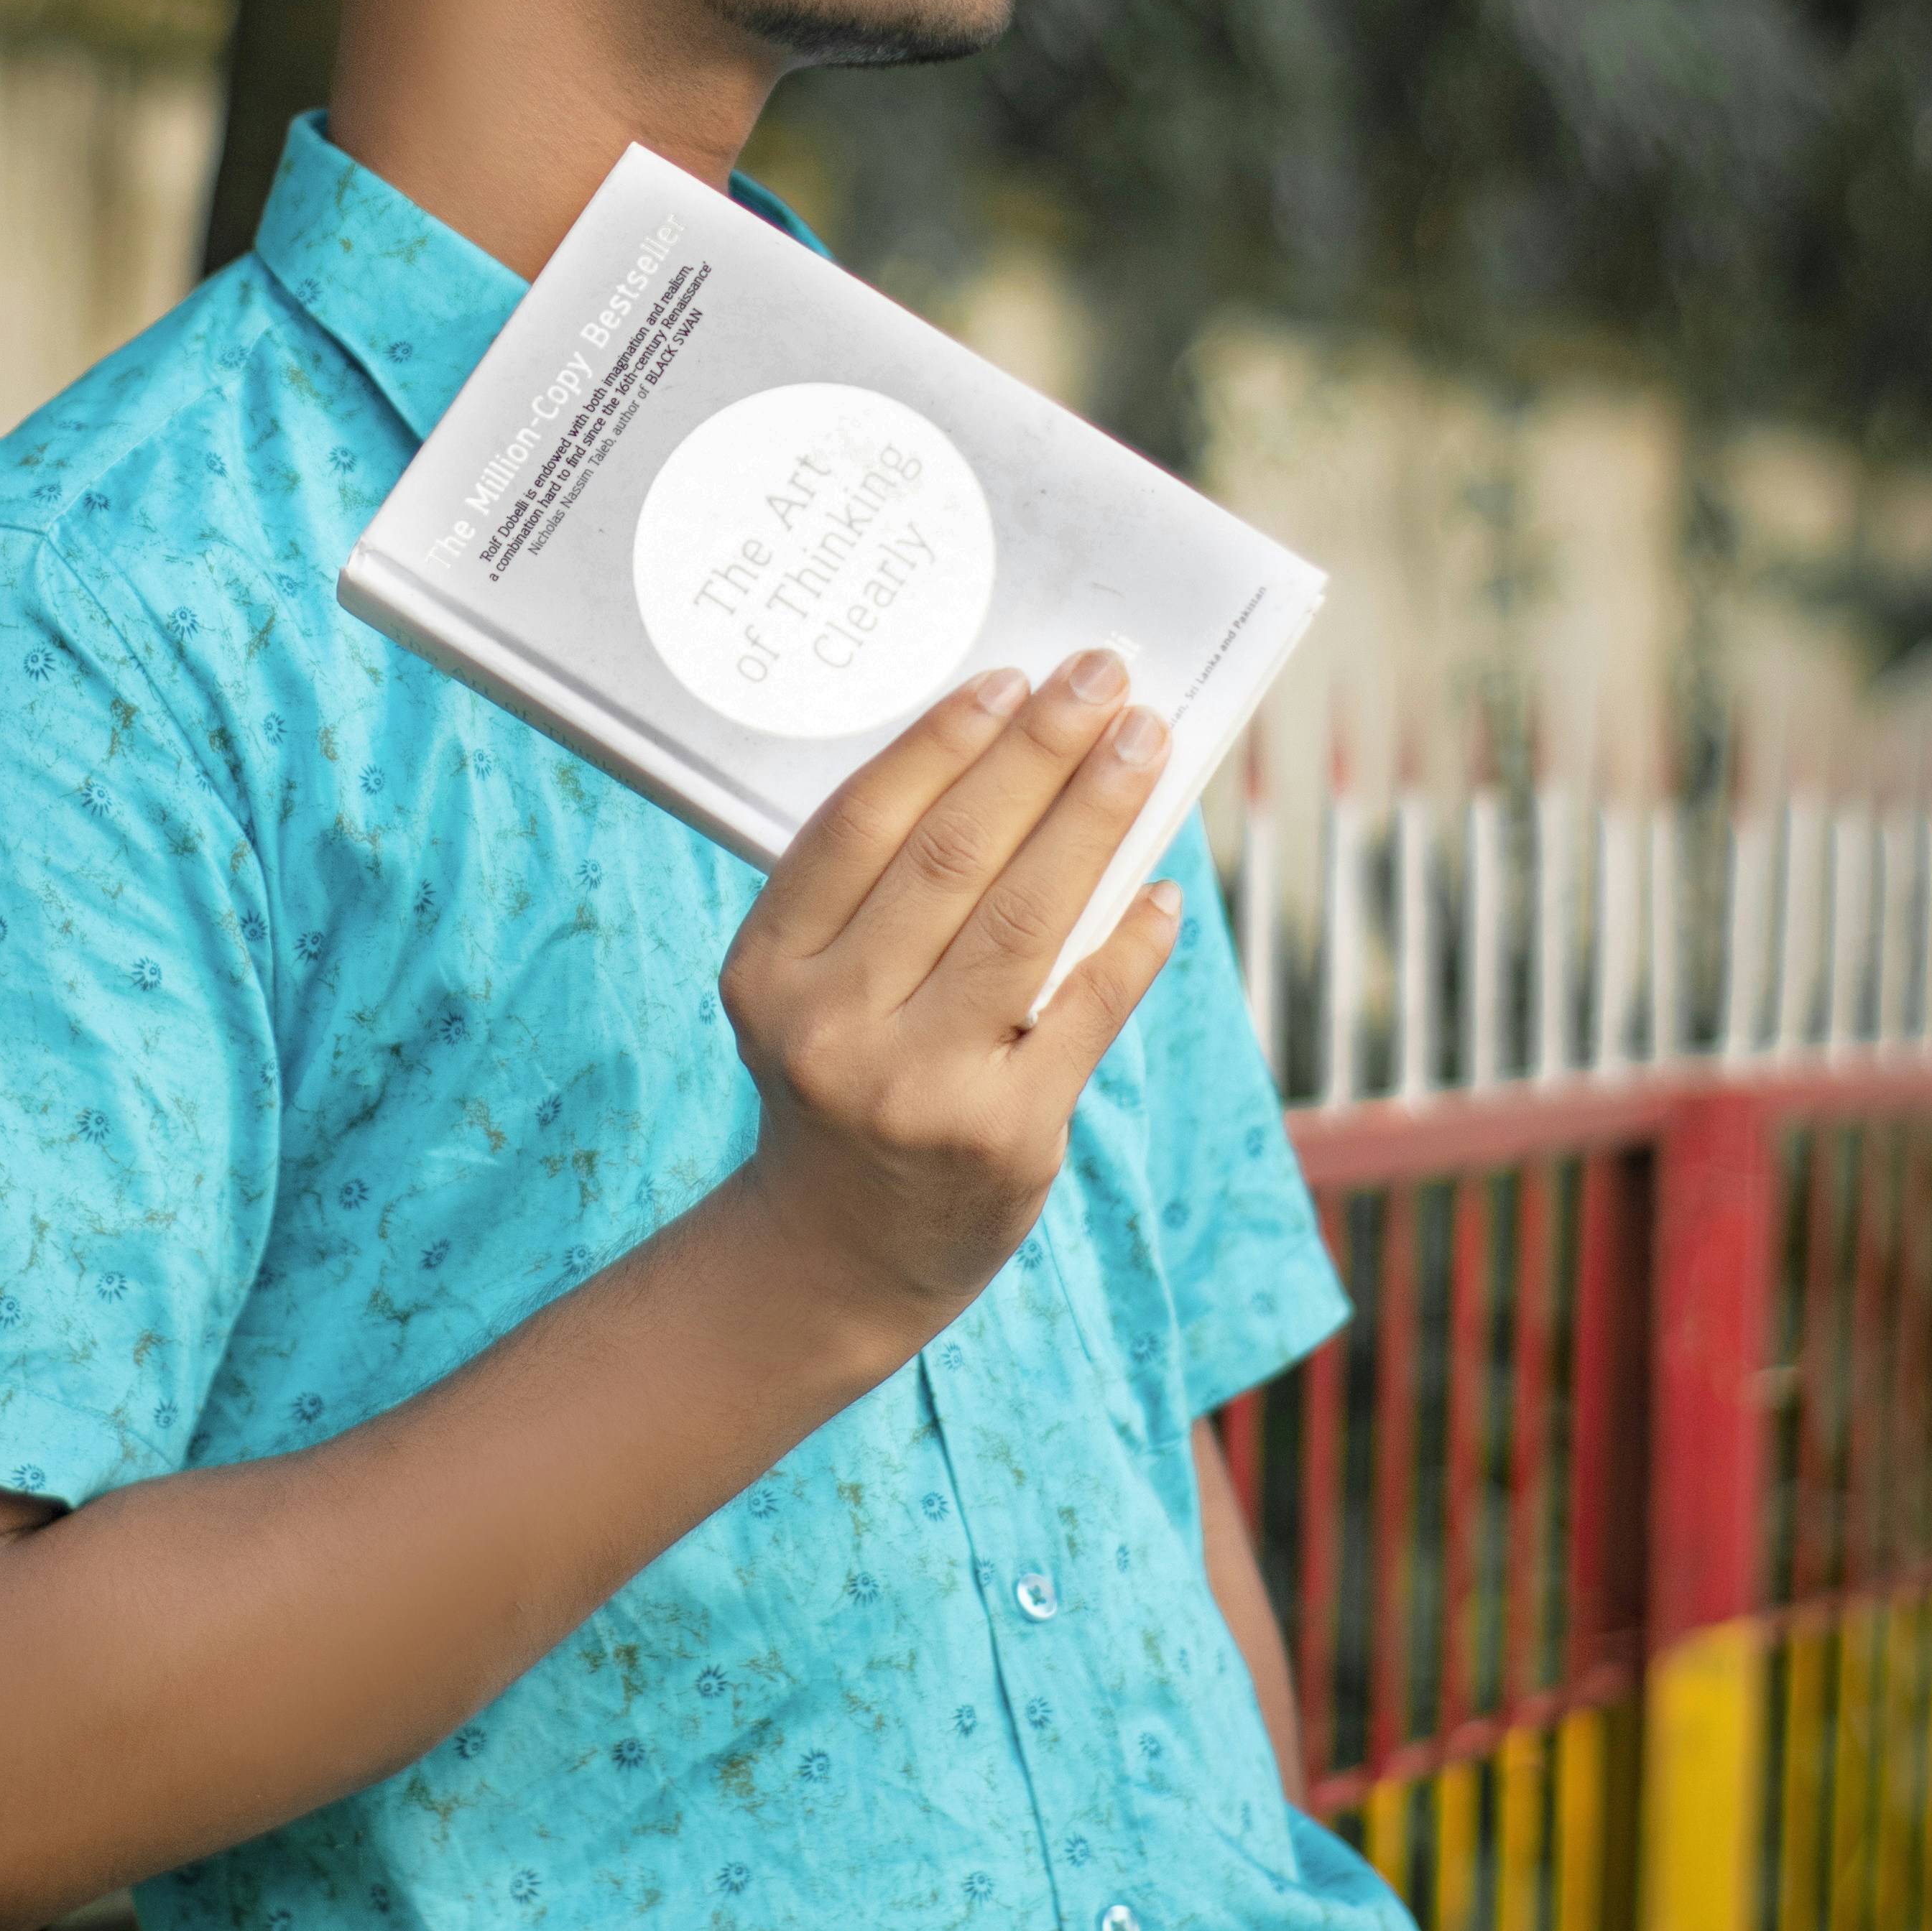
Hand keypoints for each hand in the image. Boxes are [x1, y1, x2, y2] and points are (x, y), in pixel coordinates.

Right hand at [716, 649, 1178, 1353]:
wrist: (838, 1253)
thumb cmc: (840, 1079)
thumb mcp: (812, 988)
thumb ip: (881, 894)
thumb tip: (1011, 758)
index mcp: (769, 971)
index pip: (861, 825)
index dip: (942, 742)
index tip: (1011, 678)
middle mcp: (833, 1027)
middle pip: (952, 857)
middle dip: (1038, 752)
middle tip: (1101, 677)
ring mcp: (919, 1087)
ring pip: (1025, 919)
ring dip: (1095, 816)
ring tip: (1143, 744)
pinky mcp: (1004, 1136)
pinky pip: (1085, 1009)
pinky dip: (1132, 941)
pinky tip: (1162, 888)